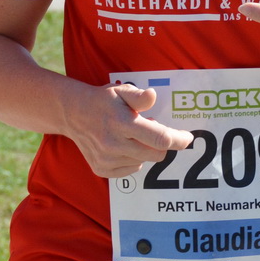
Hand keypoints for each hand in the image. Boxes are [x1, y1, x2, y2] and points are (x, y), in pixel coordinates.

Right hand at [61, 82, 193, 178]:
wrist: (72, 114)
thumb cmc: (102, 101)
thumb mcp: (121, 91)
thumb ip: (139, 96)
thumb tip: (153, 96)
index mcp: (122, 123)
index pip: (159, 138)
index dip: (178, 140)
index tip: (187, 137)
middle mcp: (114, 144)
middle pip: (156, 154)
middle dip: (162, 144)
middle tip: (152, 129)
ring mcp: (107, 159)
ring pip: (144, 161)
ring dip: (145, 150)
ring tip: (131, 135)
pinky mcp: (102, 169)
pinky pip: (132, 169)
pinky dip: (133, 159)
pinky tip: (122, 145)